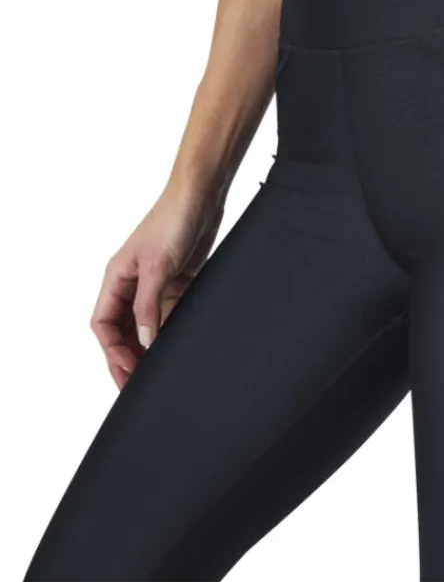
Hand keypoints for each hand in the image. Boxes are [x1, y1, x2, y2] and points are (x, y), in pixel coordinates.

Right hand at [90, 180, 224, 389]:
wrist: (202, 197)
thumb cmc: (173, 221)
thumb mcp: (158, 266)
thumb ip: (149, 305)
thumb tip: (144, 340)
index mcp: (116, 278)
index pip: (103, 323)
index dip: (111, 350)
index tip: (128, 370)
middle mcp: (132, 283)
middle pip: (121, 329)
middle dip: (126, 356)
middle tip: (136, 384)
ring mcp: (156, 283)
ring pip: (145, 325)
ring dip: (149, 347)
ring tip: (156, 373)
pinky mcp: (178, 282)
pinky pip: (169, 314)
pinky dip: (171, 331)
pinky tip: (178, 348)